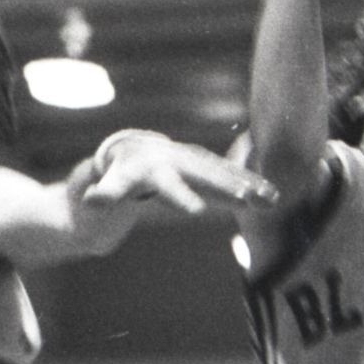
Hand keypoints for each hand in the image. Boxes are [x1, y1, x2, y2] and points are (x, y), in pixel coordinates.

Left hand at [79, 132, 276, 214]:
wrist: (132, 152)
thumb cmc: (115, 176)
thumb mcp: (106, 187)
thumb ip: (102, 195)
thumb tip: (90, 200)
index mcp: (152, 167)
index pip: (166, 183)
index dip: (180, 195)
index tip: (196, 211)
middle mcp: (178, 160)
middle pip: (203, 174)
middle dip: (224, 185)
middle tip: (245, 199)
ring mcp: (196, 161)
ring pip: (224, 172)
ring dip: (247, 184)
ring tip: (270, 199)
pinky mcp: (209, 167)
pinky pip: (233, 174)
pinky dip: (253, 183)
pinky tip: (274, 196)